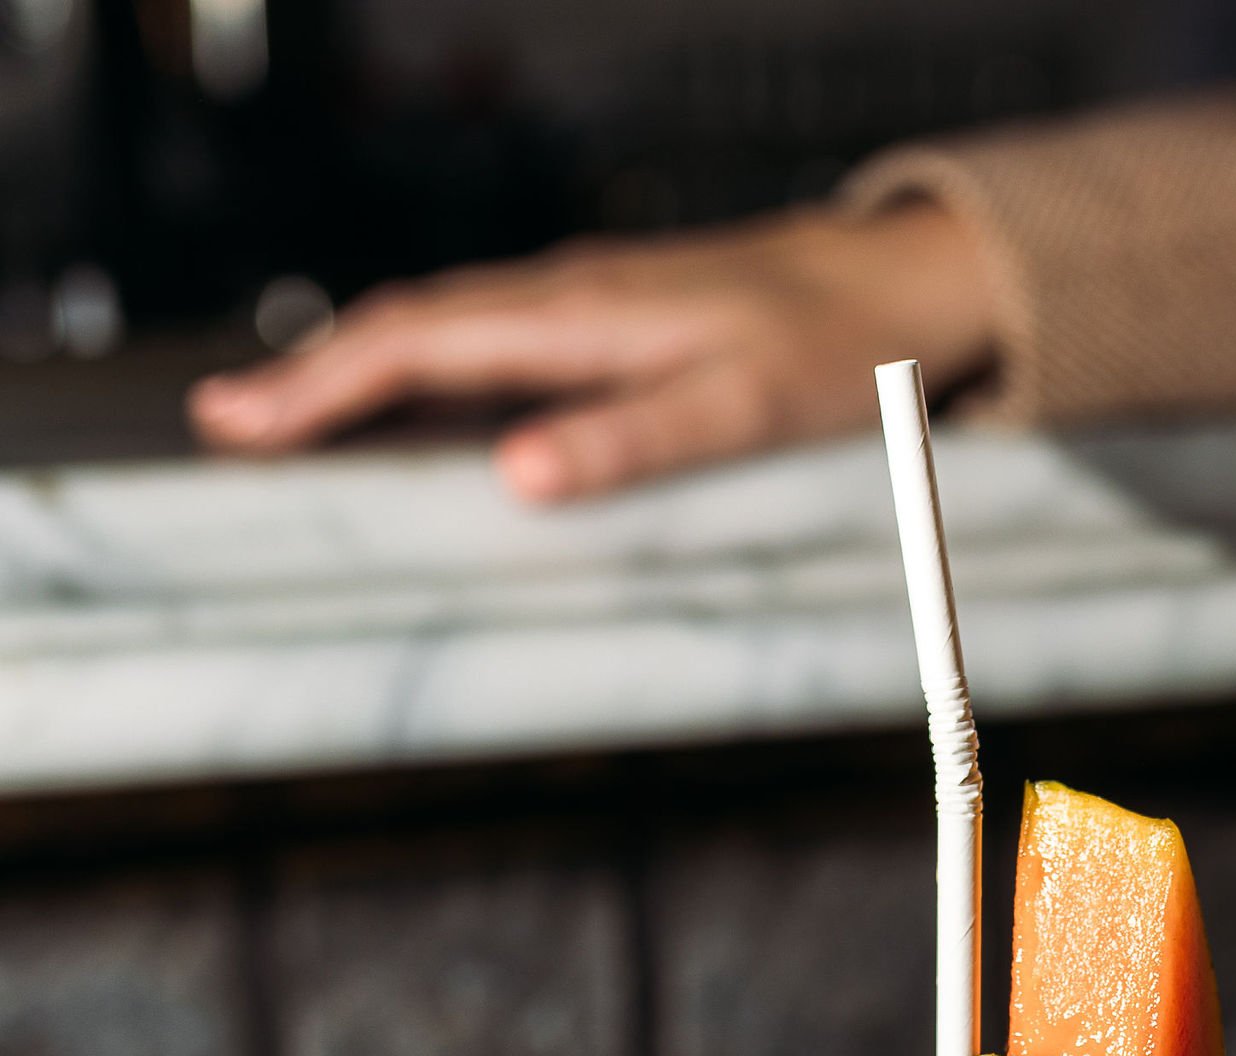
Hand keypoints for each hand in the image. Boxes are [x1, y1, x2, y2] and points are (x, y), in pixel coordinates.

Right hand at [187, 200, 995, 501]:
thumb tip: (517, 476)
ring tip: (281, 416)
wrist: (898, 288)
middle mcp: (566, 295)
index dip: (323, 382)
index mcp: (581, 314)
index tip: (246, 423)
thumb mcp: (742, 408)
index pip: (418, 339)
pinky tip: (403, 401)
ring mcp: (582, 302)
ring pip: (440, 325)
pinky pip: (486, 336)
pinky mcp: (605, 319)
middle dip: (309, 375)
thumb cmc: (834, 353)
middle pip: (406, 324)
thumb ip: (632, 442)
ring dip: (355, 368)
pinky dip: (421, 365)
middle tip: (227, 426)